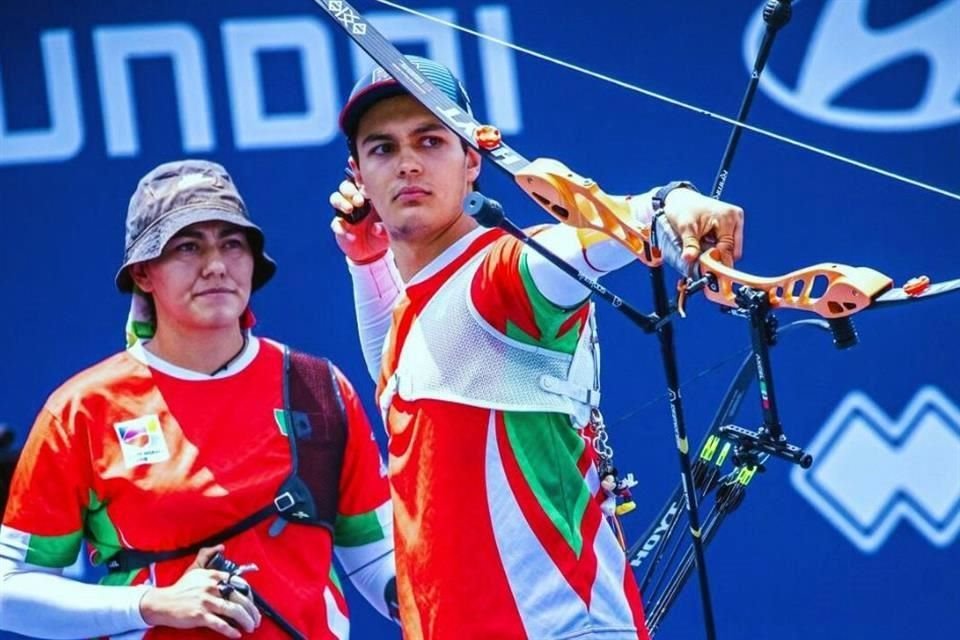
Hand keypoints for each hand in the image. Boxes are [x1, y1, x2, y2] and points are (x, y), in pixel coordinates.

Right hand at [139, 546, 261, 638]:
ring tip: (251, 627)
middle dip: (252, 610)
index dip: (249, 595)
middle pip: (239, 597)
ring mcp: (206, 602)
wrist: (163, 602)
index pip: (239, 583)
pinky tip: (237, 634)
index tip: (252, 603)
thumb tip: (221, 547)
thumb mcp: (195, 568)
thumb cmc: (181, 587)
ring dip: (246, 620)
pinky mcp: (199, 615)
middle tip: (256, 619)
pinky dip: (230, 630)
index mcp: (213, 575)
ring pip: (233, 610)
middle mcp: (212, 587)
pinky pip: (220, 624)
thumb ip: (208, 555)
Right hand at [329, 178, 388, 263]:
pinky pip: (335, 223)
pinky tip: (351, 236)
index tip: (366, 189)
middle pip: (346, 186)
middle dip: (350, 191)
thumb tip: (375, 229)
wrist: (373, 252)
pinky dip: (341, 228)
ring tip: (350, 210)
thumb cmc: (384, 234)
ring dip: (341, 202)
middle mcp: (355, 200)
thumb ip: (385, 228)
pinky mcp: (339, 225)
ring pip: (335, 198)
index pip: (362, 181)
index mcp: (369, 195)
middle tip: (359, 200)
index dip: (361, 180)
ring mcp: (346, 212)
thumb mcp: (390, 230)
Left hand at [660, 188, 743, 265]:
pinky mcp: (730, 225)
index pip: (727, 249)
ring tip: (700, 246)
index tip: (708, 273)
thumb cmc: (683, 207)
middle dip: (716, 258)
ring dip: (715, 253)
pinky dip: (715, 248)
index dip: (716, 263)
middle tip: (700, 261)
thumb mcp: (685, 226)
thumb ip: (689, 244)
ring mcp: (734, 221)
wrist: (680, 199)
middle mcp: (735, 218)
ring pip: (729, 250)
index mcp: (728, 217)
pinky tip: (704, 243)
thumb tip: (690, 259)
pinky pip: (725, 244)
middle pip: (731, 251)